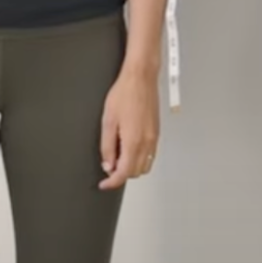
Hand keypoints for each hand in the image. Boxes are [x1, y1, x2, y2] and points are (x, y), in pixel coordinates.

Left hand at [97, 68, 159, 188]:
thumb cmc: (125, 94)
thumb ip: (107, 147)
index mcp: (133, 142)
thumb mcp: (108, 121)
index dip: (112, 182)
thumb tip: (108, 164)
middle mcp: (147, 143)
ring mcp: (154, 139)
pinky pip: (150, 155)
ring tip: (118, 156)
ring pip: (144, 166)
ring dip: (132, 167)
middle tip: (108, 166)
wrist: (141, 78)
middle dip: (121, 174)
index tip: (104, 184)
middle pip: (135, 173)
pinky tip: (129, 147)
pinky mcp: (157, 133)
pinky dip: (139, 158)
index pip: (123, 173)